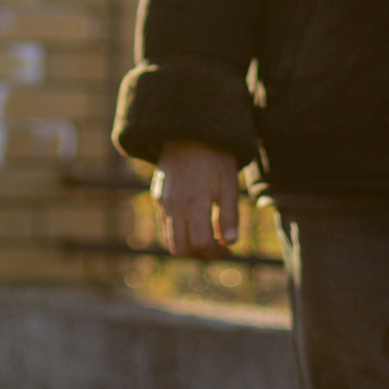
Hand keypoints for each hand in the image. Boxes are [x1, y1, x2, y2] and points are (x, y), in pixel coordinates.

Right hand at [153, 142, 243, 259]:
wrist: (189, 132)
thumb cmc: (215, 158)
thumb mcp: (229, 183)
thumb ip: (230, 215)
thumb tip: (231, 242)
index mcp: (195, 202)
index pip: (200, 244)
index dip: (215, 253)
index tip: (227, 249)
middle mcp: (174, 205)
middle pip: (181, 249)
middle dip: (201, 255)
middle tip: (217, 248)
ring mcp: (163, 202)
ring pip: (170, 241)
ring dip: (189, 247)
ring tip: (207, 239)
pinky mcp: (157, 198)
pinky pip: (165, 226)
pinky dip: (179, 234)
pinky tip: (195, 224)